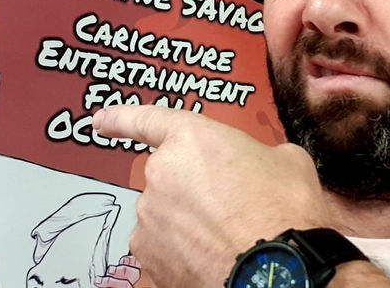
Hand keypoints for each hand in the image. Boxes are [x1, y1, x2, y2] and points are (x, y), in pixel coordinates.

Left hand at [93, 105, 331, 287]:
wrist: (276, 269)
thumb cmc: (285, 211)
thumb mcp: (289, 162)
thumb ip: (261, 155)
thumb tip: (264, 166)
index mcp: (192, 139)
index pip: (147, 120)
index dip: (121, 119)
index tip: (101, 121)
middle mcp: (161, 173)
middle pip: (169, 178)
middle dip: (192, 191)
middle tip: (230, 208)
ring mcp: (150, 217)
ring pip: (165, 216)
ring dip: (187, 224)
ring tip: (227, 238)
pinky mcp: (148, 256)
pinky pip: (162, 249)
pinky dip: (181, 254)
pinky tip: (211, 259)